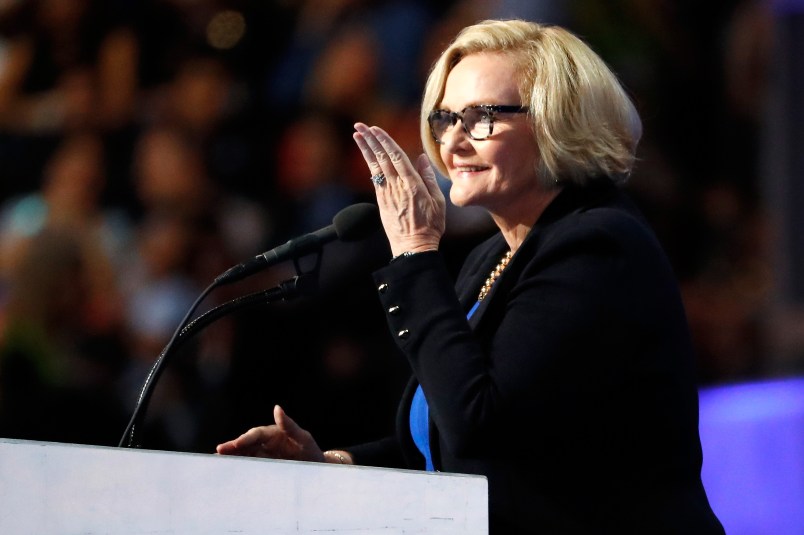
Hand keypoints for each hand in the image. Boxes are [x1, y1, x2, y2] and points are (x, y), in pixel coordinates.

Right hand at [215, 405, 324, 462]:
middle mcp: (266, 444)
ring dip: (232, 458)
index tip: (234, 445)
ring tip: (217, 462)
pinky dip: (239, 468)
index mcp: (274, 434)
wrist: (317, 469)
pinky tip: (227, 472)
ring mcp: (263, 456)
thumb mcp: (303, 438)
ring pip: (244, 455)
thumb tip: (277, 407)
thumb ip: (289, 425)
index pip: (256, 435)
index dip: (244, 439)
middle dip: (232, 448)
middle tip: (218, 453)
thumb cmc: (311, 451)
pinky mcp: (263, 467)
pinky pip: (249, 466)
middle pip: (246, 445)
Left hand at [353, 123, 445, 256]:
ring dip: (366, 149)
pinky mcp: (381, 202)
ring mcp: (387, 194)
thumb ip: (427, 177)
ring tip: (358, 134)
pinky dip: (369, 164)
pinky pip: (374, 178)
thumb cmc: (430, 225)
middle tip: (360, 125)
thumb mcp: (437, 201)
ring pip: (374, 166)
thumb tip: (420, 158)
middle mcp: (397, 187)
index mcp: (412, 184)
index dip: (385, 141)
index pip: (396, 157)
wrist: (414, 247)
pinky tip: (366, 155)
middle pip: (381, 158)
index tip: (375, 129)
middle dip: (371, 140)